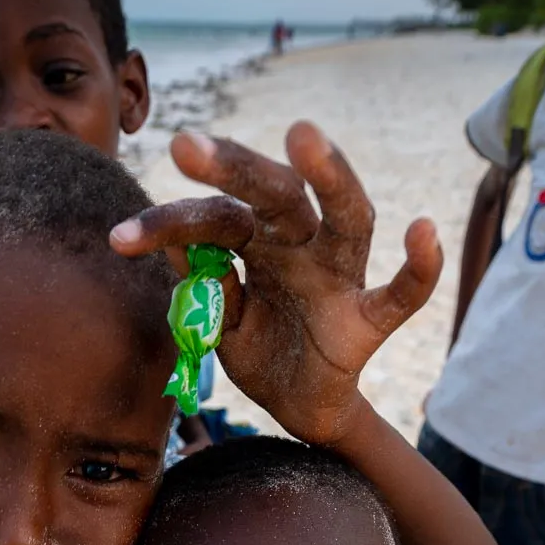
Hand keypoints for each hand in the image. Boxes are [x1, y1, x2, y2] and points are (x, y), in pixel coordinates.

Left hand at [110, 122, 442, 443]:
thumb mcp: (217, 320)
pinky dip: (419, 267)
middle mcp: (303, 245)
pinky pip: (402, 293)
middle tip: (185, 147)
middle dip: (234, 168)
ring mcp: (339, 277)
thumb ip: (204, 284)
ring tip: (305, 137)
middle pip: (278, 194)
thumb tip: (171, 242)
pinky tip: (422, 232)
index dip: (170, 223)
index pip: (218, 215)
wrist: (296, 406)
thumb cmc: (259, 348)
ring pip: (346, 219)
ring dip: (330, 177)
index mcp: (261, 241)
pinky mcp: (367, 320)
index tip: (122, 238)